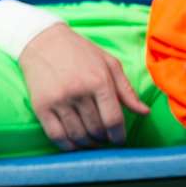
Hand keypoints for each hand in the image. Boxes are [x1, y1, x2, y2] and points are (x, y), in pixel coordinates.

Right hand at [18, 24, 148, 149]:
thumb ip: (126, 90)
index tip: (119, 139)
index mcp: (98, 81)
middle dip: (104, 139)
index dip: (119, 135)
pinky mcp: (41, 106)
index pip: (113, 120)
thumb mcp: (108, 63)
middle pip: (96, 130)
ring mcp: (58, 100)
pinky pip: (56, 135)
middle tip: (105, 138)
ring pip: (78, 135)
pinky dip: (67, 145)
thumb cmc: (79, 51)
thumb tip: (144, 112)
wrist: (41, 40)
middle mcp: (78, 92)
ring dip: (88, 144)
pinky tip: (74, 143)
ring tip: (91, 140)